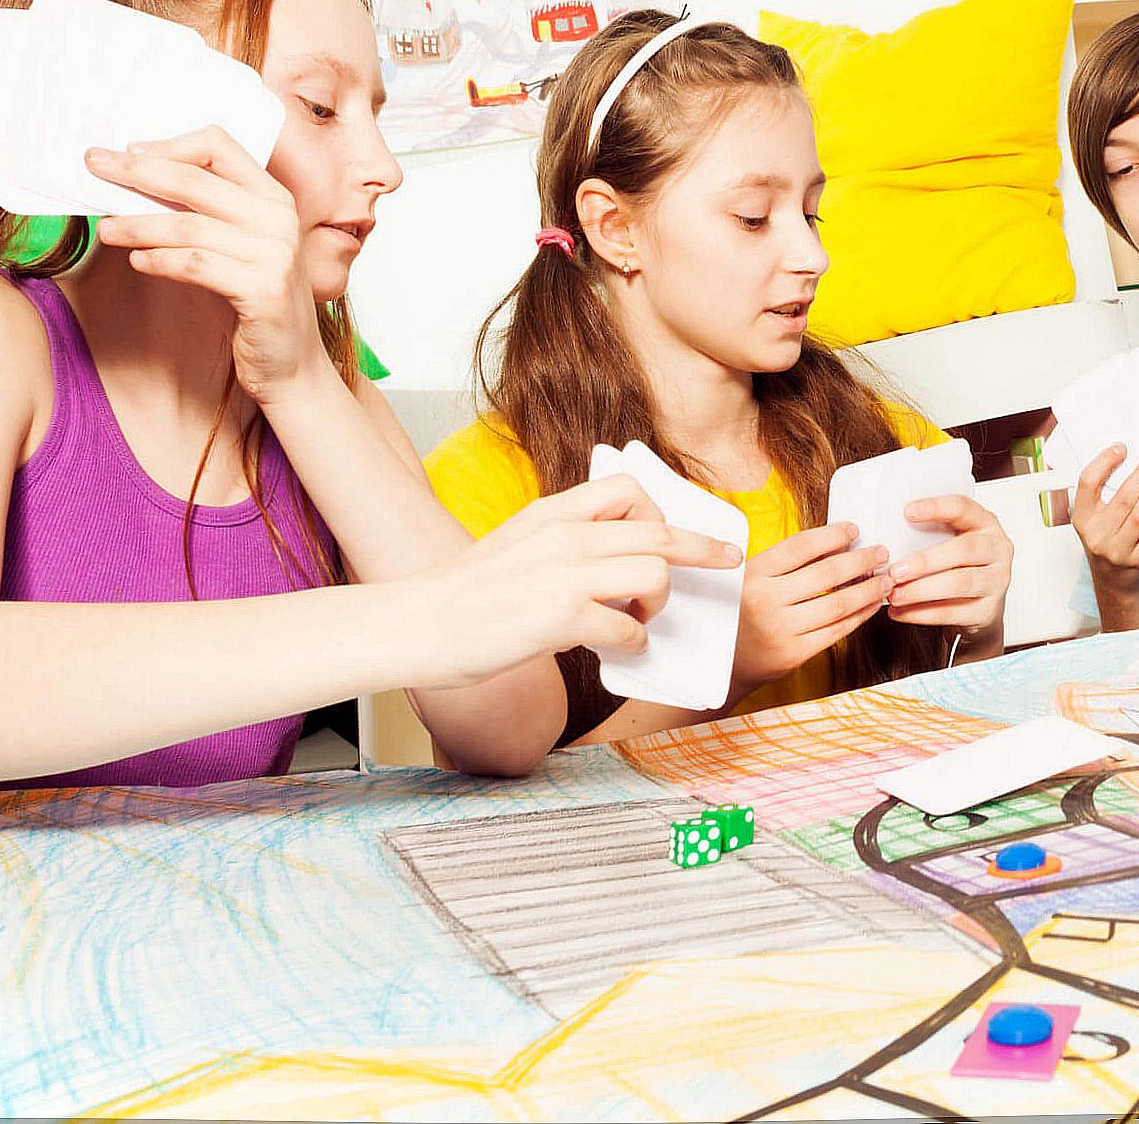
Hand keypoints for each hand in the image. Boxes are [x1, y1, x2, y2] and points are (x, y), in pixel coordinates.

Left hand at [88, 128, 321, 402]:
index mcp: (274, 197)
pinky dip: (159, 260)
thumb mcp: (240, 246)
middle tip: (94, 168)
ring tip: (107, 230)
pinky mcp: (263, 290)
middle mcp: (279, 219)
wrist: (292, 364)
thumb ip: (207, 213)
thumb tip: (139, 181)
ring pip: (188, 225)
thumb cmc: (257, 301)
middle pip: (195, 180)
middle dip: (136, 172)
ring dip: (137, 224)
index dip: (170, 145)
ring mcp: (275, 254)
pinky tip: (137, 262)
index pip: (219, 147)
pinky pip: (195, 264)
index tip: (129, 152)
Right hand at [421, 473, 742, 685]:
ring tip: (639, 620)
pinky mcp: (559, 616)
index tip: (682, 532)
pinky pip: (629, 626)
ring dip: (659, 602)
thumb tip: (610, 559)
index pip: (627, 489)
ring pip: (654, 573)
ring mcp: (564, 574)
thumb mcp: (517, 546)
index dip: (663, 511)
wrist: (411, 625)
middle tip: (728, 561)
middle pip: (658, 530)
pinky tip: (619, 648)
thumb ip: (562, 543)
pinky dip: (635, 641)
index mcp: (552, 512)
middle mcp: (564, 534)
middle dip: (701, 549)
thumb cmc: (463, 596)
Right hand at [730, 522, 890, 701]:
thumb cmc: (743, 612)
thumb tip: (837, 544)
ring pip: (838, 603)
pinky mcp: (794, 653)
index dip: (833, 534)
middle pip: (826, 573)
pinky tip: (872, 605)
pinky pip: (837, 630)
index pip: (802, 545)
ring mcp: (781, 629)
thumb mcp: (751, 578)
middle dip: (861, 560)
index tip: (854, 530)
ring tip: (885, 580)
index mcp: (754, 573)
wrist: (725, 662)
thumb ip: (785, 562)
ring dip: (868, 590)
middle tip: (881, 553)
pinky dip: (860, 615)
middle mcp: (765, 600)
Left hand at [886, 492, 1014, 643]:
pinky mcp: (988, 610)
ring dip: (921, 590)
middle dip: (925, 561)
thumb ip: (927, 536)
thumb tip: (886, 542)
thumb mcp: (949, 542)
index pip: (962, 508)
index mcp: (984, 523)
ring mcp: (996, 580)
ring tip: (894, 594)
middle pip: (963, 550)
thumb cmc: (958, 565)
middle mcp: (996, 549)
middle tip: (895, 571)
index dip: (936, 508)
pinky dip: (923, 613)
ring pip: (960, 583)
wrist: (979, 603)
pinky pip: (954, 612)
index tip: (907, 512)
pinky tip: (901, 611)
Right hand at [1070, 445, 1138, 597]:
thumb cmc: (1106, 546)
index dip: (1105, 461)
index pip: (1088, 482)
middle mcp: (1097, 535)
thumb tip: (1130, 464)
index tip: (1121, 449)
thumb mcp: (1094, 522)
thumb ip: (1104, 497)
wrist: (1113, 584)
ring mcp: (1117, 550)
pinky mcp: (1138, 560)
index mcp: (1082, 519)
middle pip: (1123, 496)